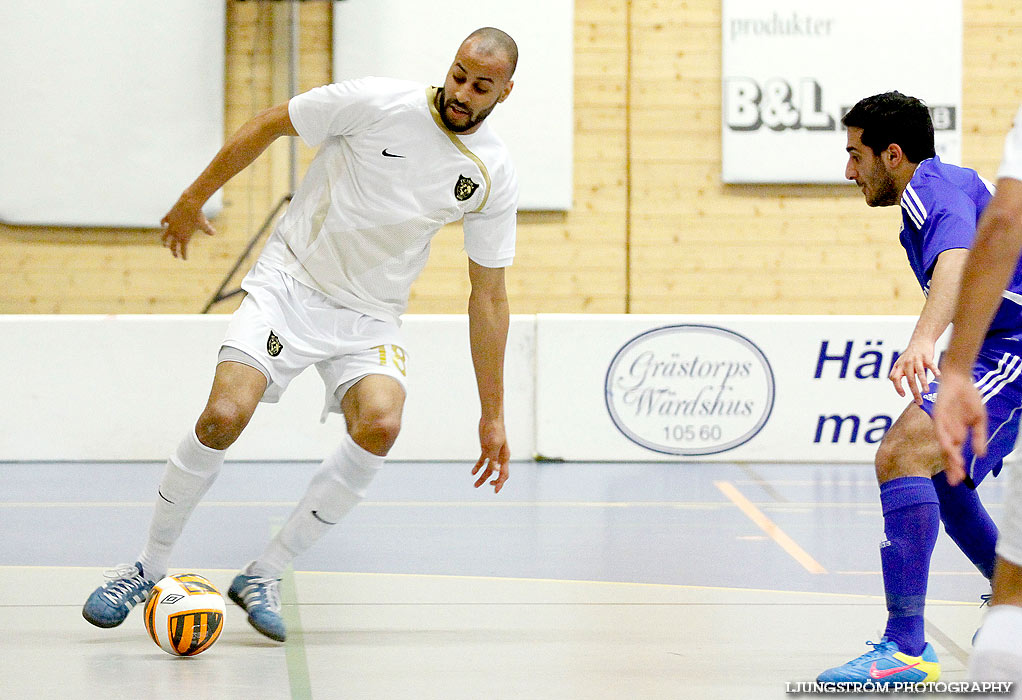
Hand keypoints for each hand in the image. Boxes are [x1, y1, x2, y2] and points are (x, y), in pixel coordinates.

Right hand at [160, 197, 215, 259]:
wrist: (189, 204)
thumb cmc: (198, 215)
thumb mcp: (204, 224)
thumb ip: (208, 230)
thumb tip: (213, 233)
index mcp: (184, 237)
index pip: (183, 250)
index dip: (184, 255)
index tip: (184, 259)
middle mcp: (176, 233)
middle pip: (173, 246)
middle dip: (174, 252)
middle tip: (175, 256)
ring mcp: (170, 226)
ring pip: (165, 236)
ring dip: (165, 241)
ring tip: (165, 245)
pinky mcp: (168, 217)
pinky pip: (163, 222)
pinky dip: (163, 224)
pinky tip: (163, 225)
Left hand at [472, 417, 509, 492]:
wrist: (491, 419)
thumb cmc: (495, 431)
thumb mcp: (493, 446)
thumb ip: (494, 459)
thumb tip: (496, 471)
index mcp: (505, 457)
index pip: (504, 474)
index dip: (500, 483)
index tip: (495, 490)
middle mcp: (500, 457)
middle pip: (497, 473)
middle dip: (492, 482)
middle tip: (486, 487)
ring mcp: (493, 453)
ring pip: (488, 469)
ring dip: (482, 477)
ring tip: (475, 484)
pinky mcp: (486, 449)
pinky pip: (483, 461)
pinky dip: (478, 467)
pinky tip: (472, 472)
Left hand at [889, 341, 939, 404]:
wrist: (920, 341)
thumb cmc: (910, 355)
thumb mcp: (900, 364)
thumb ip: (898, 374)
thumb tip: (899, 391)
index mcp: (899, 366)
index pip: (894, 378)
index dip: (897, 387)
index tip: (903, 395)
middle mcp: (906, 363)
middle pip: (909, 379)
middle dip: (914, 392)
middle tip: (919, 401)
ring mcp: (916, 359)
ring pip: (920, 373)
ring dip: (923, 383)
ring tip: (926, 391)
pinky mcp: (926, 356)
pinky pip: (931, 365)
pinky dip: (935, 371)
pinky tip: (939, 377)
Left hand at [932, 371, 985, 485]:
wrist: (961, 381)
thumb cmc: (968, 399)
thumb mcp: (978, 420)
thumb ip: (978, 437)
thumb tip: (981, 454)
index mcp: (956, 434)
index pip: (954, 454)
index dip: (956, 467)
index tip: (961, 480)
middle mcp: (947, 431)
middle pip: (948, 452)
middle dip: (951, 466)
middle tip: (955, 481)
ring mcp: (942, 423)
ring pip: (944, 442)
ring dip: (950, 454)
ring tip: (957, 466)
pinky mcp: (939, 414)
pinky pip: (941, 427)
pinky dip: (946, 436)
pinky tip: (951, 445)